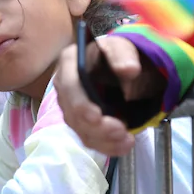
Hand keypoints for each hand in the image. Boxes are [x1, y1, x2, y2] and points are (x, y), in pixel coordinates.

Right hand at [52, 38, 151, 156]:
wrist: (120, 68)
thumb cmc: (116, 56)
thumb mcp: (122, 48)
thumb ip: (123, 56)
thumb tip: (130, 69)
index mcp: (69, 64)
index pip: (70, 87)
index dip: (81, 105)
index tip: (98, 117)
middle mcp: (64, 87)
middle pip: (73, 115)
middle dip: (98, 128)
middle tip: (121, 131)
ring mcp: (71, 107)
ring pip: (81, 131)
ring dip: (104, 140)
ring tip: (127, 139)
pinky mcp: (80, 122)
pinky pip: (89, 139)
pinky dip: (107, 146)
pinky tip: (124, 145)